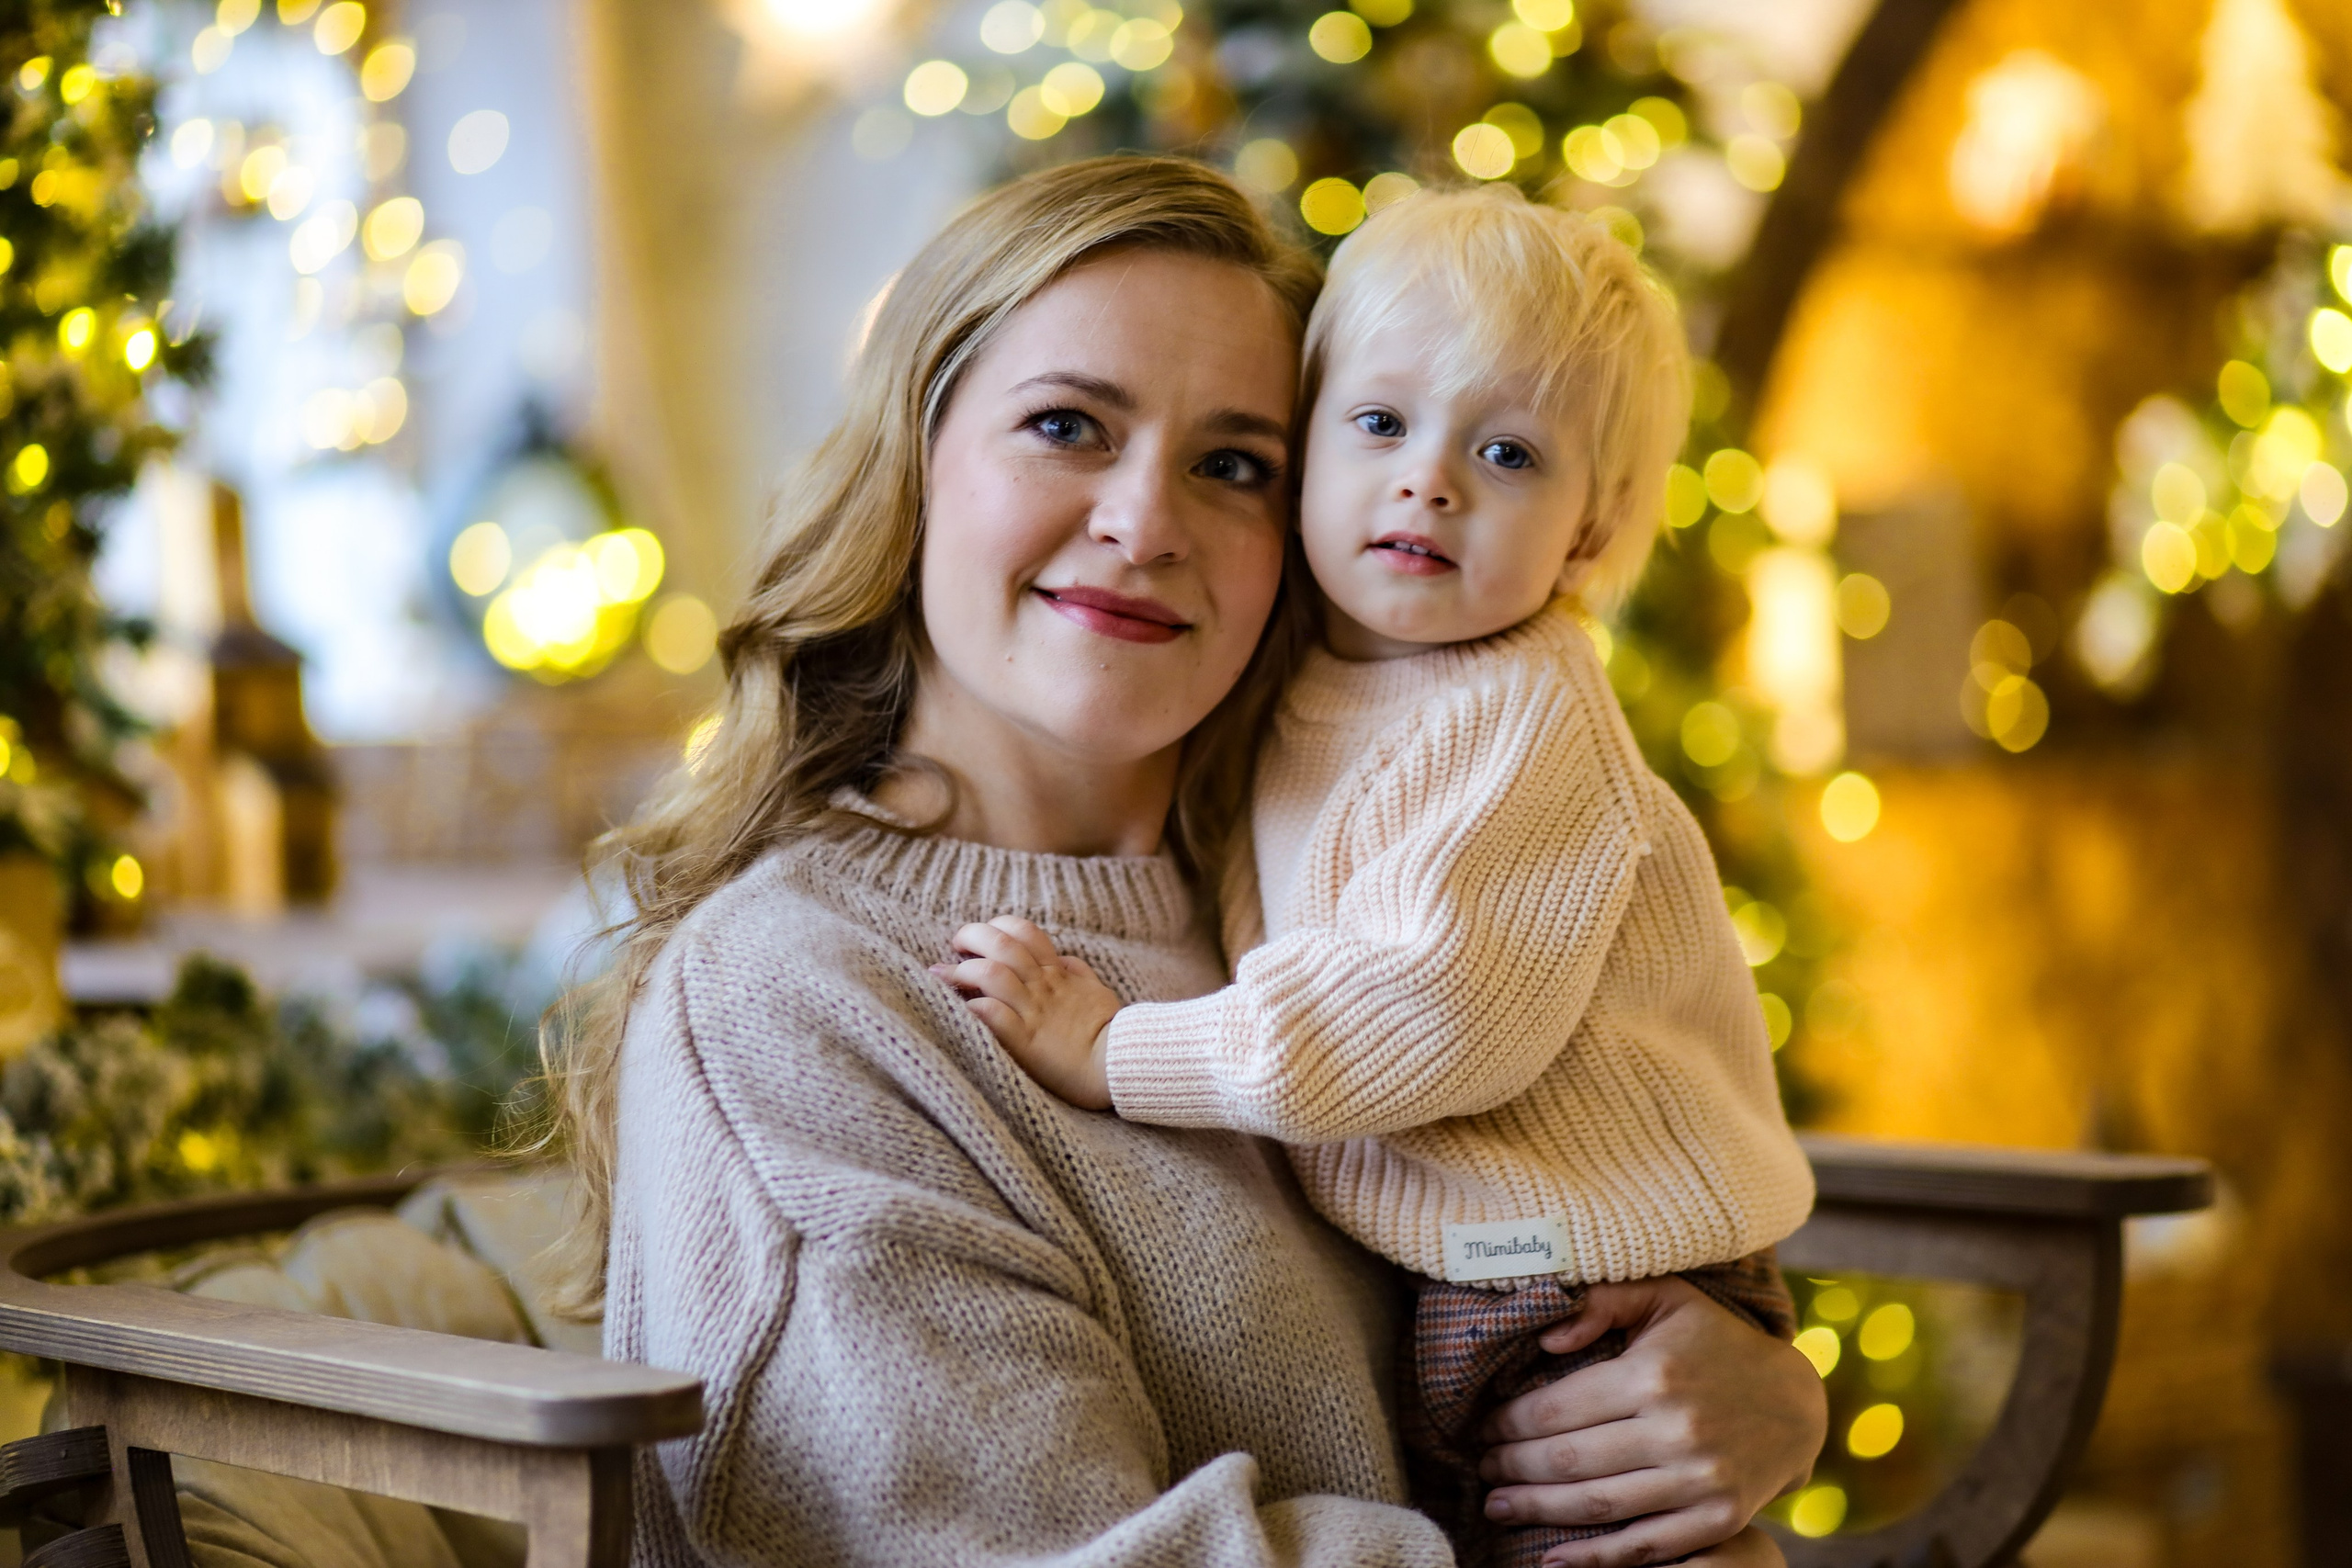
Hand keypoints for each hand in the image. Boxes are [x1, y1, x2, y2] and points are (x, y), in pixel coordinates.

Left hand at [933, 916, 1119, 1109]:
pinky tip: (960, 1010)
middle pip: (1000, 944)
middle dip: (971, 936)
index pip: (1024, 931)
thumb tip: (1063, 960)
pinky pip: (992, 1016)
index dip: (997, 926)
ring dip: (962, 971)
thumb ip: (1078, 973)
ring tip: (943, 976)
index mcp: (1056, 973)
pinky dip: (971, 1009)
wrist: (1119, 1065)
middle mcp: (1042, 987)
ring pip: (991, 974)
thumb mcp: (1098, 992)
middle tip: (955, 945)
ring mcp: (1033, 1012)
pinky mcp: (1025, 1042)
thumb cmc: (1110, 1030)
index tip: (980, 938)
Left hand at [1475, 1276, 1824, 1567]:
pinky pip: (1643, 1544)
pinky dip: (1594, 1558)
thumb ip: (1602, 1302)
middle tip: (1481, 1470)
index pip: (1557, 1408)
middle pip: (1568, 1459)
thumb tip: (1547, 1339)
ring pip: (1596, 1504)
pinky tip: (1552, 1557)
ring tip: (1498, 1505)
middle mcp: (1675, 1429)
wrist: (1797, 1402)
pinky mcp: (1718, 1518)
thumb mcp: (1665, 1299)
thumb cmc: (1715, 1343)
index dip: (1509, 1423)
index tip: (1483, 1428)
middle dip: (1512, 1467)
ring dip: (1536, 1509)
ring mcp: (1699, 1480)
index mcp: (1653, 1374)